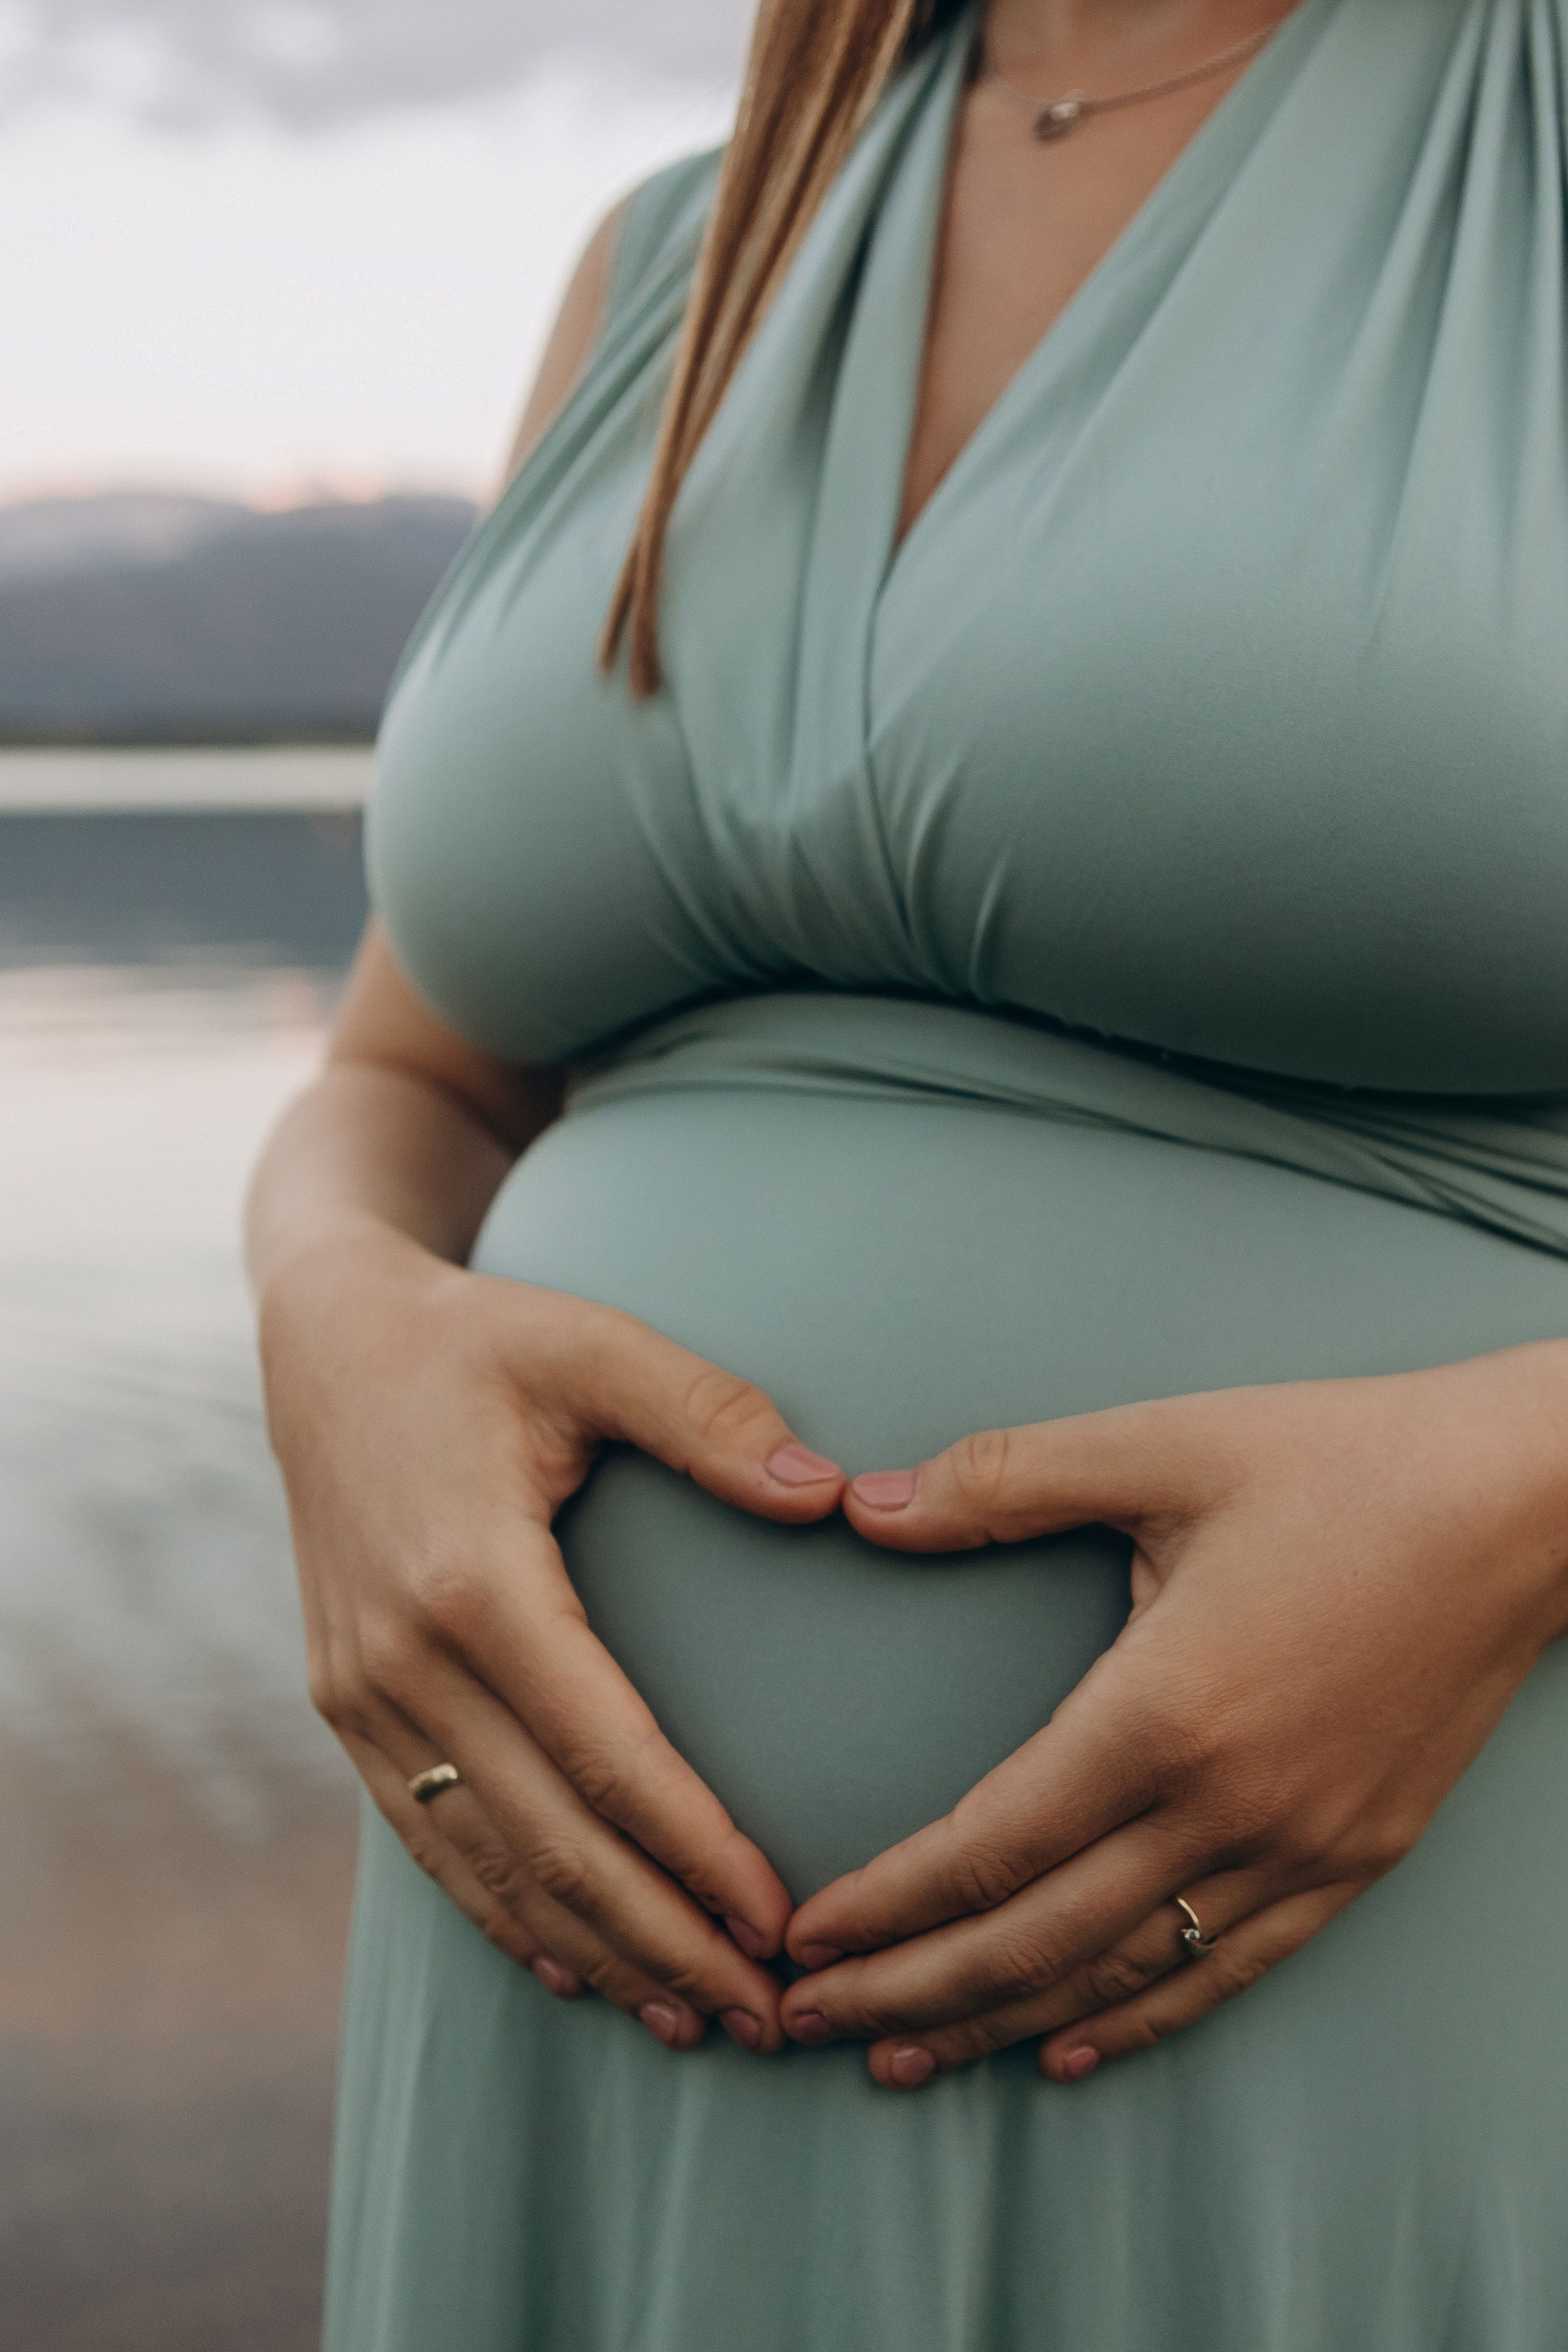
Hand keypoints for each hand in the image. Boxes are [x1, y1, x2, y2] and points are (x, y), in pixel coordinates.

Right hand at [260, 1228, 845, 2055]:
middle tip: (765, 2015)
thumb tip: (828, 1491)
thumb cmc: (476, 1339)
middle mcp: (404, 1659)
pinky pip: (426, 1840)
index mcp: (472, 1579)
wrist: (324, 1343)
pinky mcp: (346, 1706)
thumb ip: (706, 1411)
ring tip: (691, 2018)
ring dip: (590, 1950)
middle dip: (661, 1938)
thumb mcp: (589, 1341)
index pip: (606, 1752)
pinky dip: (502, 1914)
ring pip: (487, 1863)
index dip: (695, 1849)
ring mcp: (361, 1695)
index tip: (783, 1920)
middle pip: (550, 1839)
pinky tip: (570, 1967)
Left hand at [780, 1345, 1567, 2084]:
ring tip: (907, 2058)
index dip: (885, 1906)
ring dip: (1002, 2023)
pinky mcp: (1355, 1856)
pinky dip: (1139, 2019)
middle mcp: (1228, 1806)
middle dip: (910, 1993)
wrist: (1519, 1503)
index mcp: (1163, 1711)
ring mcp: (1300, 1847)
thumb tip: (866, 1504)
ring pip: (1123, 1976)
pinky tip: (1070, 2046)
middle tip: (808, 2025)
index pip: (988, 1846)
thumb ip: (1002, 1479)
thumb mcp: (1159, 1444)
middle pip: (1035, 1940)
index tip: (803, 1940)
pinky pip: (1231, 1970)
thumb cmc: (1339, 1461)